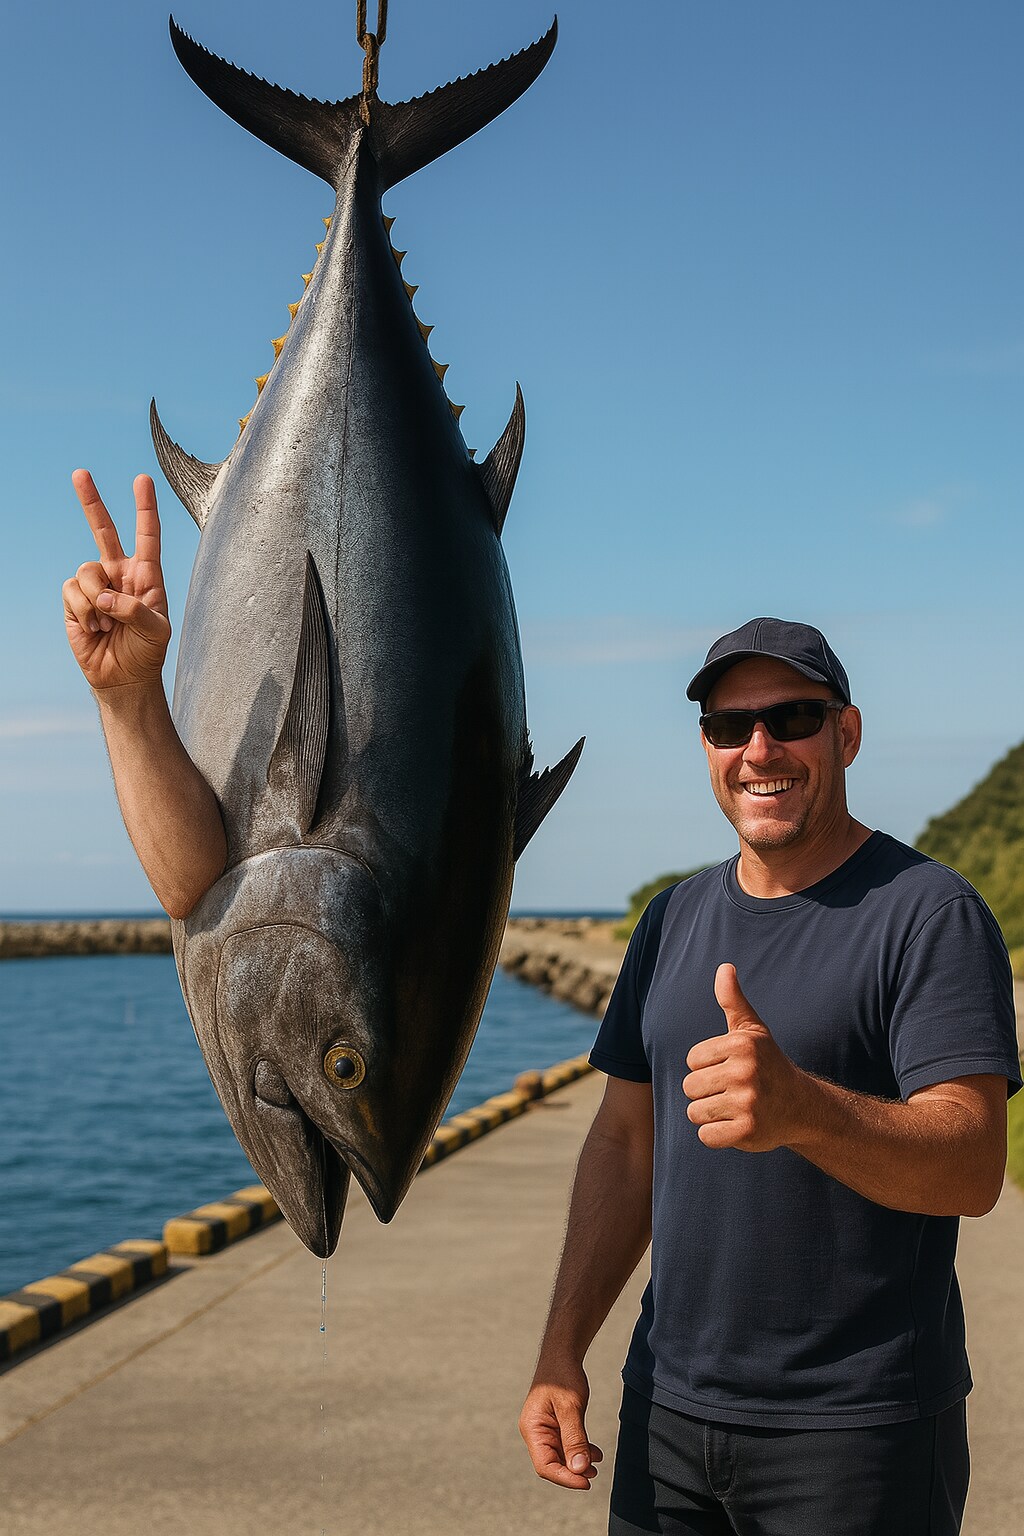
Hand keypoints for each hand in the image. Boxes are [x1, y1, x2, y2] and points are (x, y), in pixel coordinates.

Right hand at [63, 470, 171, 690]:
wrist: (124, 678)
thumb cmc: (147, 652)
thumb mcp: (156, 631)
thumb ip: (136, 610)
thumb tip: (105, 596)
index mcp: (146, 575)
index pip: (147, 536)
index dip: (145, 508)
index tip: (143, 481)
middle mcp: (119, 574)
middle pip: (103, 531)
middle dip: (91, 502)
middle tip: (80, 473)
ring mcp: (95, 586)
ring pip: (86, 570)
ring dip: (97, 599)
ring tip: (108, 624)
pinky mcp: (74, 601)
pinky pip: (72, 591)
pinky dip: (85, 611)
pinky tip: (95, 628)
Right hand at [519, 1362, 602, 1490]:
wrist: (562, 1353)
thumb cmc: (562, 1375)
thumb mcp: (571, 1407)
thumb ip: (574, 1439)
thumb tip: (579, 1469)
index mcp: (532, 1428)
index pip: (545, 1465)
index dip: (565, 1478)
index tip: (586, 1482)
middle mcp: (536, 1432)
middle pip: (552, 1463)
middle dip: (573, 1472)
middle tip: (594, 1474)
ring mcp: (545, 1429)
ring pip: (561, 1456)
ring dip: (578, 1463)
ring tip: (596, 1466)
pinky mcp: (555, 1425)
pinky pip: (566, 1445)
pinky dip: (580, 1451)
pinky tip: (594, 1453)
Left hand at [681, 963, 806, 1151]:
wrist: (802, 1106)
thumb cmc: (769, 1065)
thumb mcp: (753, 1031)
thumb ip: (733, 1000)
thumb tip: (725, 967)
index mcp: (741, 1045)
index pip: (691, 1060)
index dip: (706, 1067)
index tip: (730, 1069)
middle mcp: (744, 1071)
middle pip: (690, 1087)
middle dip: (706, 1092)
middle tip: (733, 1092)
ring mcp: (747, 1102)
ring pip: (695, 1112)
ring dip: (710, 1115)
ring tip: (734, 1108)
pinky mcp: (747, 1131)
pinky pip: (706, 1137)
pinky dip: (716, 1136)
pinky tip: (736, 1127)